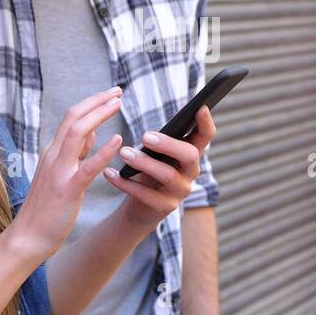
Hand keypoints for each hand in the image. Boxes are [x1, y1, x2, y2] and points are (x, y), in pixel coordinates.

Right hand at [8, 87, 123, 260]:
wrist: (28, 237)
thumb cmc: (46, 208)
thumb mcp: (59, 173)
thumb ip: (75, 152)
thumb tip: (92, 132)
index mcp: (52, 152)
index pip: (71, 118)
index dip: (91, 103)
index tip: (110, 95)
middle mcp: (53, 155)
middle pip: (73, 117)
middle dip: (96, 101)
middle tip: (117, 90)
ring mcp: (59, 171)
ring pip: (77, 133)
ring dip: (99, 115)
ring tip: (118, 104)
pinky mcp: (67, 189)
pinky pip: (86, 166)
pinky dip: (102, 151)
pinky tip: (118, 140)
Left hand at [102, 105, 215, 228]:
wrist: (138, 207)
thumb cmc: (147, 171)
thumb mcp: (155, 154)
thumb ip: (159, 141)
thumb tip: (151, 130)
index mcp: (190, 154)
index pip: (205, 136)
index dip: (206, 122)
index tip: (200, 107)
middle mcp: (191, 172)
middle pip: (189, 155)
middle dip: (168, 144)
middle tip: (144, 136)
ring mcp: (180, 191)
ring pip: (167, 175)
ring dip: (144, 162)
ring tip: (123, 152)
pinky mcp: (165, 208)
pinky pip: (146, 195)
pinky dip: (126, 183)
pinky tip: (109, 173)